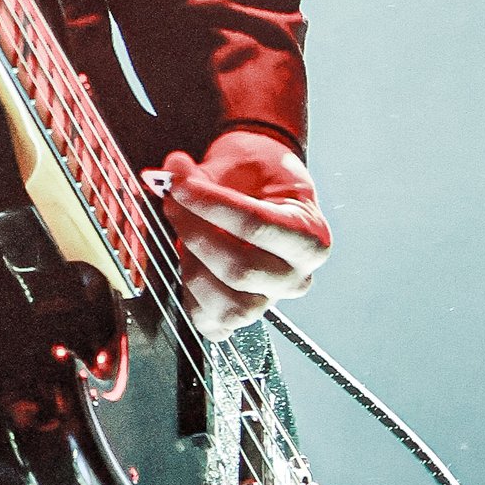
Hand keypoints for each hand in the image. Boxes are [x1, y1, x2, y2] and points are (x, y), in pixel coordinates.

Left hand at [161, 128, 331, 334]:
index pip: (256, 227)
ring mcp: (271, 300)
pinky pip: (212, 323)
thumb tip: (173, 173)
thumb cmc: (259, 177)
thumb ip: (204, 173)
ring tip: (182, 233)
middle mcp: (297, 276)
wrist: (264, 189)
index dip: (211, 205)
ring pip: (228, 304)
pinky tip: (189, 260)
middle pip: (240, 270)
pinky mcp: (244, 315)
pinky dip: (191, 294)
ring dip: (192, 265)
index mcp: (310, 237)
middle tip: (174, 202)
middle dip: (196, 233)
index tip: (181, 185)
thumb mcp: (239, 162)